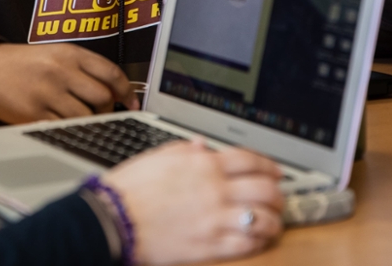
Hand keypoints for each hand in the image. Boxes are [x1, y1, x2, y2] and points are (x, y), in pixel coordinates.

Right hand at [0, 43, 137, 123]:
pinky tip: (69, 126)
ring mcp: (47, 93)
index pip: (110, 72)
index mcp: (70, 54)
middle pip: (102, 97)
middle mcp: (61, 72)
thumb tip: (117, 91)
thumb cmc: (27, 63)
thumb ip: (85, 68)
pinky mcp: (34, 114)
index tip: (133, 102)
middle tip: (103, 112)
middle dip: (108, 109)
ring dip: (92, 122)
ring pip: (86, 116)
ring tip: (86, 120)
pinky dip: (72, 130)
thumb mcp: (57, 54)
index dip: (127, 90)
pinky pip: (64, 127)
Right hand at [103, 140, 283, 263]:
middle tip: (278, 198)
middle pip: (265, 189)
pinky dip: (258, 242)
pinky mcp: (209, 246)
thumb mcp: (158, 157)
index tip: (275, 171)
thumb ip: (185, 150)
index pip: (250, 160)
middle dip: (277, 194)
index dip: (269, 165)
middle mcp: (215, 189)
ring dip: (273, 220)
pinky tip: (258, 240)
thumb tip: (202, 146)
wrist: (113, 219)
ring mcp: (215, 219)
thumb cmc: (130, 189)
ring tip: (272, 222)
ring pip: (262, 218)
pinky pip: (247, 244)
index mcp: (203, 164)